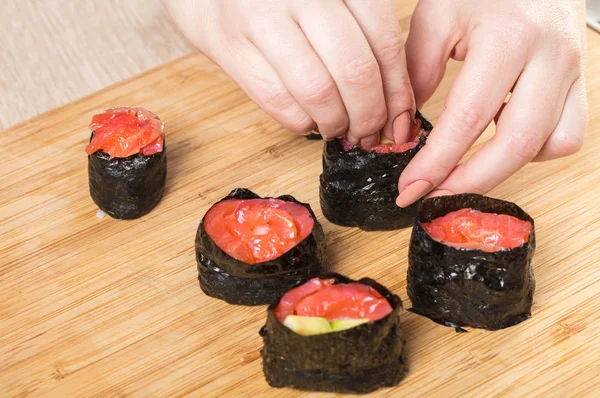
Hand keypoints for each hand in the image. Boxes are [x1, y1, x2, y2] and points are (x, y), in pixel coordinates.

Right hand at [163, 0, 414, 146]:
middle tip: (373, 133)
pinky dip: (303, 124)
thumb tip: (399, 101)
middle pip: (354, 70)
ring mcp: (260, 18)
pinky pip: (278, 102)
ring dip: (338, 124)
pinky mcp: (230, 47)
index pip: (384, 40)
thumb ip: (365, 36)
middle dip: (371, 114)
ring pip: (317, 91)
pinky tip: (311, 121)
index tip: (402, 119)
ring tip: (343, 130)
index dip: (398, 89)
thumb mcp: (332, 0)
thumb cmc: (284, 0)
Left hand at [396, 0, 587, 206]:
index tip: (410, 188)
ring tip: (466, 163)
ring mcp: (573, 72)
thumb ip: (416, 74)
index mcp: (507, 38)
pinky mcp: (582, 83)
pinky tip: (502, 136)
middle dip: (469, 182)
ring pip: (548, 147)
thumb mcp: (437, 17)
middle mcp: (549, 58)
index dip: (436, 163)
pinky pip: (566, 137)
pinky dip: (533, 150)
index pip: (467, 119)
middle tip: (433, 196)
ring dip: (503, 167)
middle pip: (515, 146)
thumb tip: (405, 132)